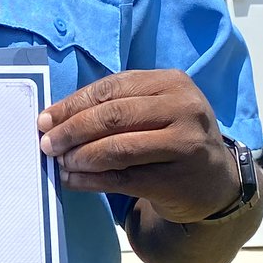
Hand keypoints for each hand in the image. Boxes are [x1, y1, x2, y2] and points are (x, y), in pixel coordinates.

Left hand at [37, 69, 241, 223]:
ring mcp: (184, 145)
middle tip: (47, 144)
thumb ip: (117, 106)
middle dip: (72, 130)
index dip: (73, 104)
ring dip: (81, 156)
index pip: (112, 88)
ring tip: (60, 162)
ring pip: (118, 148)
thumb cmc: (174, 137)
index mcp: (172, 82)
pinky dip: (91, 180)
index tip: (45, 119)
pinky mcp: (176, 180)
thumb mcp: (156, 109)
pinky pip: (123, 179)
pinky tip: (72, 180)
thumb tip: (56, 118)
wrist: (216, 180)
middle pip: (114, 116)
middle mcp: (183, 109)